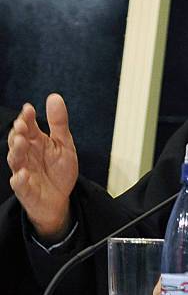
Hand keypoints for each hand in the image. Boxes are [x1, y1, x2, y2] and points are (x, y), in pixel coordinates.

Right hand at [6, 94, 77, 239]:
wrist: (61, 197)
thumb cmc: (59, 169)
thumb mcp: (64, 143)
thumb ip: (58, 123)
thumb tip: (54, 97)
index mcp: (36, 141)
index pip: (28, 127)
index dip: (27, 118)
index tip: (29, 108)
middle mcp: (26, 155)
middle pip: (17, 141)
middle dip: (18, 133)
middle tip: (22, 124)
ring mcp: (24, 171)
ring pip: (15, 160)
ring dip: (16, 150)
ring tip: (21, 141)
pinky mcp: (25, 190)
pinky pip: (19, 185)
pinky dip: (20, 179)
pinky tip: (22, 174)